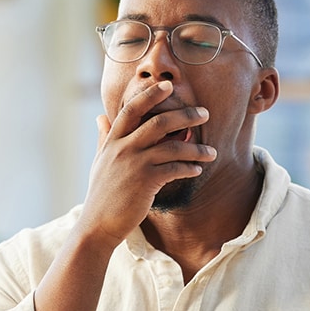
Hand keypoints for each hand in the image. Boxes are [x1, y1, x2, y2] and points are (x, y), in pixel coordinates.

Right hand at [80, 80, 214, 246]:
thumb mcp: (99, 161)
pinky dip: (189, 168)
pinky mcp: (145, 182)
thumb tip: (100, 117)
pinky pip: (174, 169)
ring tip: (211, 152)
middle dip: (185, 115)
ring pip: (173, 147)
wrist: (97, 225)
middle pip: (159, 122)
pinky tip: (198, 170)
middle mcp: (123, 148)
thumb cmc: (101, 194)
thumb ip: (103, 137)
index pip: (132, 109)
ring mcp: (134, 164)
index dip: (150, 94)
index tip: (168, 85)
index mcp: (112, 140)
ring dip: (196, 148)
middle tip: (205, 113)